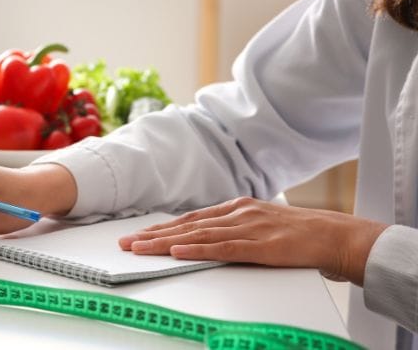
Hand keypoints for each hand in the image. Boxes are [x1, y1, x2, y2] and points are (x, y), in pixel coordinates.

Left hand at [118, 197, 387, 284]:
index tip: (138, 235)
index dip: (161, 228)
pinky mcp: (261, 245)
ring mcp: (248, 228)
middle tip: (126, 243)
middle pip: (186, 226)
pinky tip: (178, 250)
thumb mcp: (258, 225)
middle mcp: (236, 214)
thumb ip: (232, 229)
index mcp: (235, 209)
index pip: (189, 220)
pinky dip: (198, 250)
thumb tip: (204, 237)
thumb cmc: (296, 234)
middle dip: (153, 235)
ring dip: (165, 242)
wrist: (334, 236)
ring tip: (141, 248)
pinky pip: (223, 248)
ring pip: (198, 236)